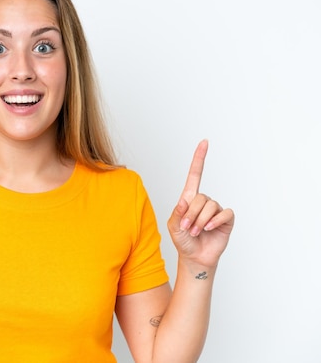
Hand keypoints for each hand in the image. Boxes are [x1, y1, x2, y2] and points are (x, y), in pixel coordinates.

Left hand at [167, 140, 234, 267]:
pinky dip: (214, 222)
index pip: (195, 175)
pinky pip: (223, 214)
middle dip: (191, 214)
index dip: (199, 159)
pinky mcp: (226, 220)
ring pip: (210, 207)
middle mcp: (204, 201)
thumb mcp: (173, 225)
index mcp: (190, 199)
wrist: (194, 257)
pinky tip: (208, 229)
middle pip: (200, 198)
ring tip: (195, 231)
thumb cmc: (183, 240)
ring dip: (200, 221)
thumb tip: (185, 200)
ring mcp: (216, 210)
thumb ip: (178, 212)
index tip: (204, 142)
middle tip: (187, 228)